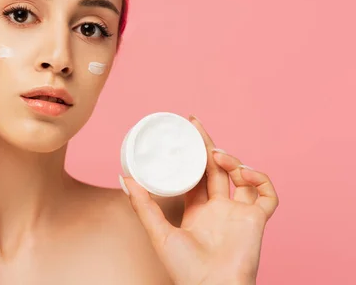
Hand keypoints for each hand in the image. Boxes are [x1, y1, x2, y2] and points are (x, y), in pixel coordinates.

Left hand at [122, 115, 278, 284]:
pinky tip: (243, 175)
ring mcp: (238, 213)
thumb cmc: (184, 269)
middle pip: (215, 169)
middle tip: (195, 124)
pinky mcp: (256, 220)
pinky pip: (268, 196)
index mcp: (196, 209)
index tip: (183, 132)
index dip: (191, 154)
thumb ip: (142, 205)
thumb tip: (124, 178)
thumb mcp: (157, 232)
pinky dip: (259, 180)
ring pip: (241, 176)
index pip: (195, 174)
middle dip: (207, 145)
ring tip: (217, 156)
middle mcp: (218, 208)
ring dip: (230, 160)